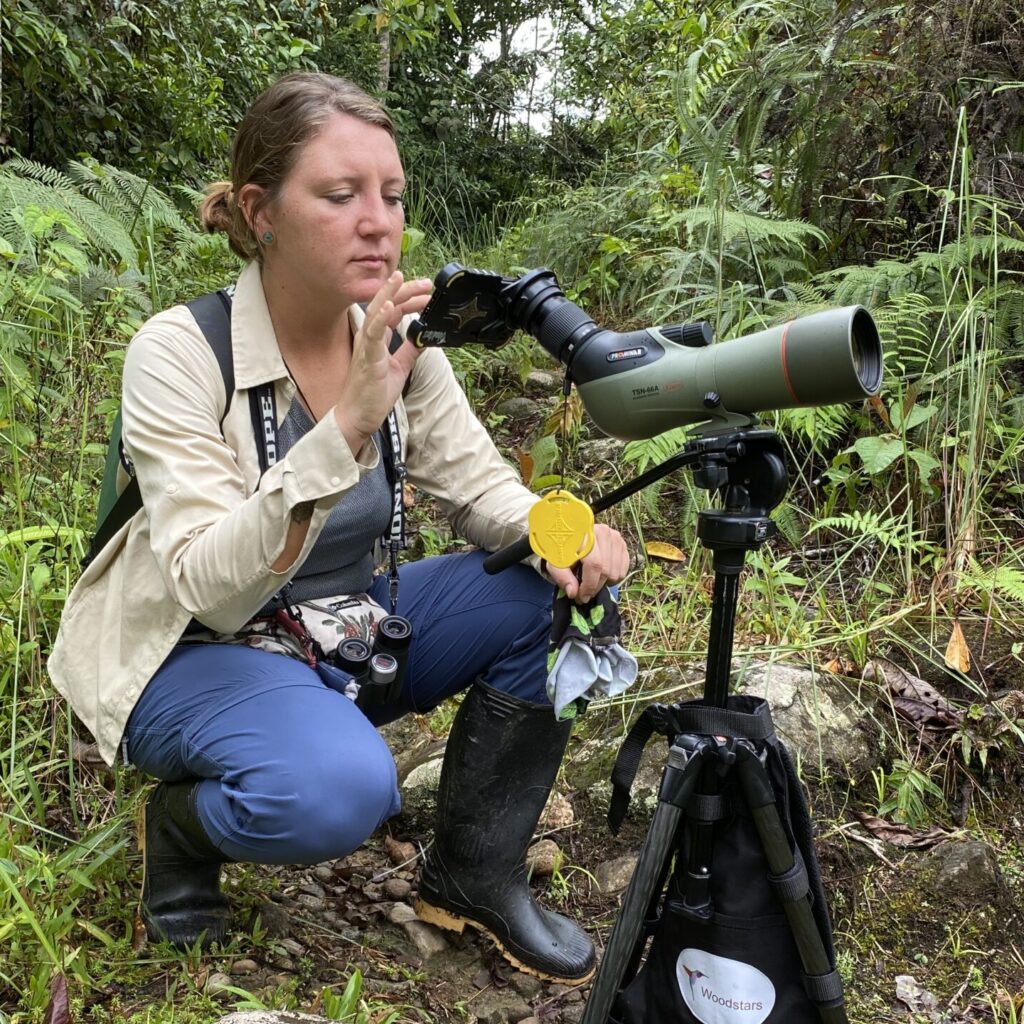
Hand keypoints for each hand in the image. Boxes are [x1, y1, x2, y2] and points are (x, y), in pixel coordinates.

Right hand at [335, 271, 432, 452]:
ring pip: (375, 313)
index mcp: (376, 340)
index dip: (408, 299)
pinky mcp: (368, 360)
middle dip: (404, 291)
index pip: (392, 312)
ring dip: (390, 295)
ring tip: (402, 280)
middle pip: (385, 306)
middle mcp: (368, 339)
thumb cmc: (372, 394)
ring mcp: (366, 347)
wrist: (358, 418)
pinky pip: (373, 335)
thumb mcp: (399, 368)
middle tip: (425, 282)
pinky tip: (389, 306)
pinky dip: (381, 319)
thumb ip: (409, 351)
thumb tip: (423, 337)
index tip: (425, 292)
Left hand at [547, 524, 629, 603]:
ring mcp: (615, 537)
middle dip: (595, 588)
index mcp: (584, 535)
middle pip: (605, 570)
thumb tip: (574, 593)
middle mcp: (603, 533)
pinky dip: (613, 578)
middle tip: (584, 595)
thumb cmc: (561, 548)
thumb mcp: (555, 561)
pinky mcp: (621, 543)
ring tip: (591, 582)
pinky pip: (623, 570)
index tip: (581, 597)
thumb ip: (562, 577)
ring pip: (616, 573)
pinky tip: (601, 576)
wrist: (570, 533)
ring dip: (603, 584)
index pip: (594, 564)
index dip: (589, 585)